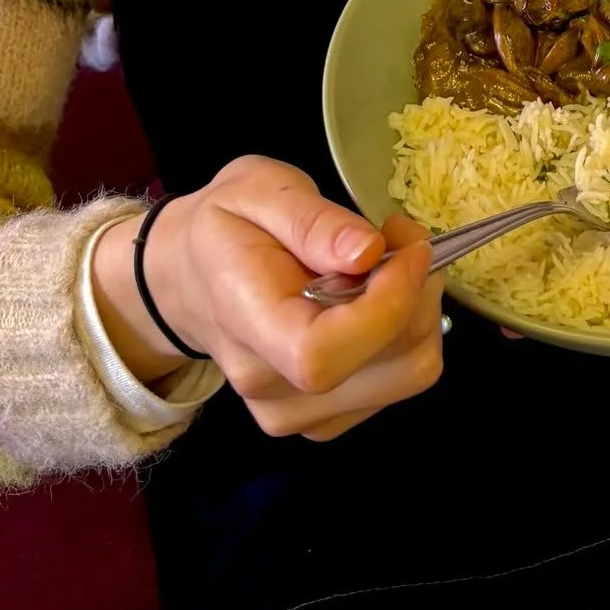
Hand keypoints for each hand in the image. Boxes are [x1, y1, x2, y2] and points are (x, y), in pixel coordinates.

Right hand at [143, 156, 444, 440]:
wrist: (191, 276)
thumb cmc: (226, 228)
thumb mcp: (258, 189)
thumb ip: (312, 220)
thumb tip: (367, 251)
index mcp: (244, 321)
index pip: (321, 354)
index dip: (387, 304)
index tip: (405, 245)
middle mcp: (269, 386)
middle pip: (389, 364)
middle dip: (417, 290)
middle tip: (396, 237)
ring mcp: (297, 413)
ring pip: (409, 373)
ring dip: (418, 311)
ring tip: (384, 266)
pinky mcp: (324, 420)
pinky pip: (400, 381)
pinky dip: (405, 335)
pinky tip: (374, 302)